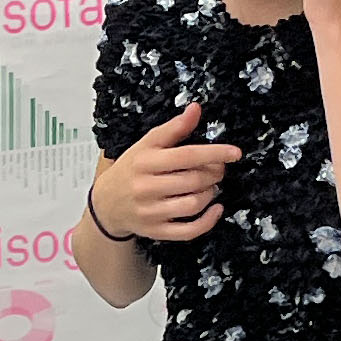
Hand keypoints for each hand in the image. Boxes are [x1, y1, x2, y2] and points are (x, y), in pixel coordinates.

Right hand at [95, 103, 241, 242]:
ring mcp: (150, 212)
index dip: (215, 153)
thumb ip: (174, 128)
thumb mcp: (147, 144)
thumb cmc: (130, 170)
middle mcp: (146, 188)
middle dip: (214, 173)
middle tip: (218, 169)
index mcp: (145, 162)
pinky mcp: (156, 231)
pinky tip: (215, 209)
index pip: (186, 156)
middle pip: (194, 180)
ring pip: (193, 204)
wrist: (105, 204)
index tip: (235, 153)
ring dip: (210, 194)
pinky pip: (188, 231)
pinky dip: (208, 221)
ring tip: (210, 186)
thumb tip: (196, 109)